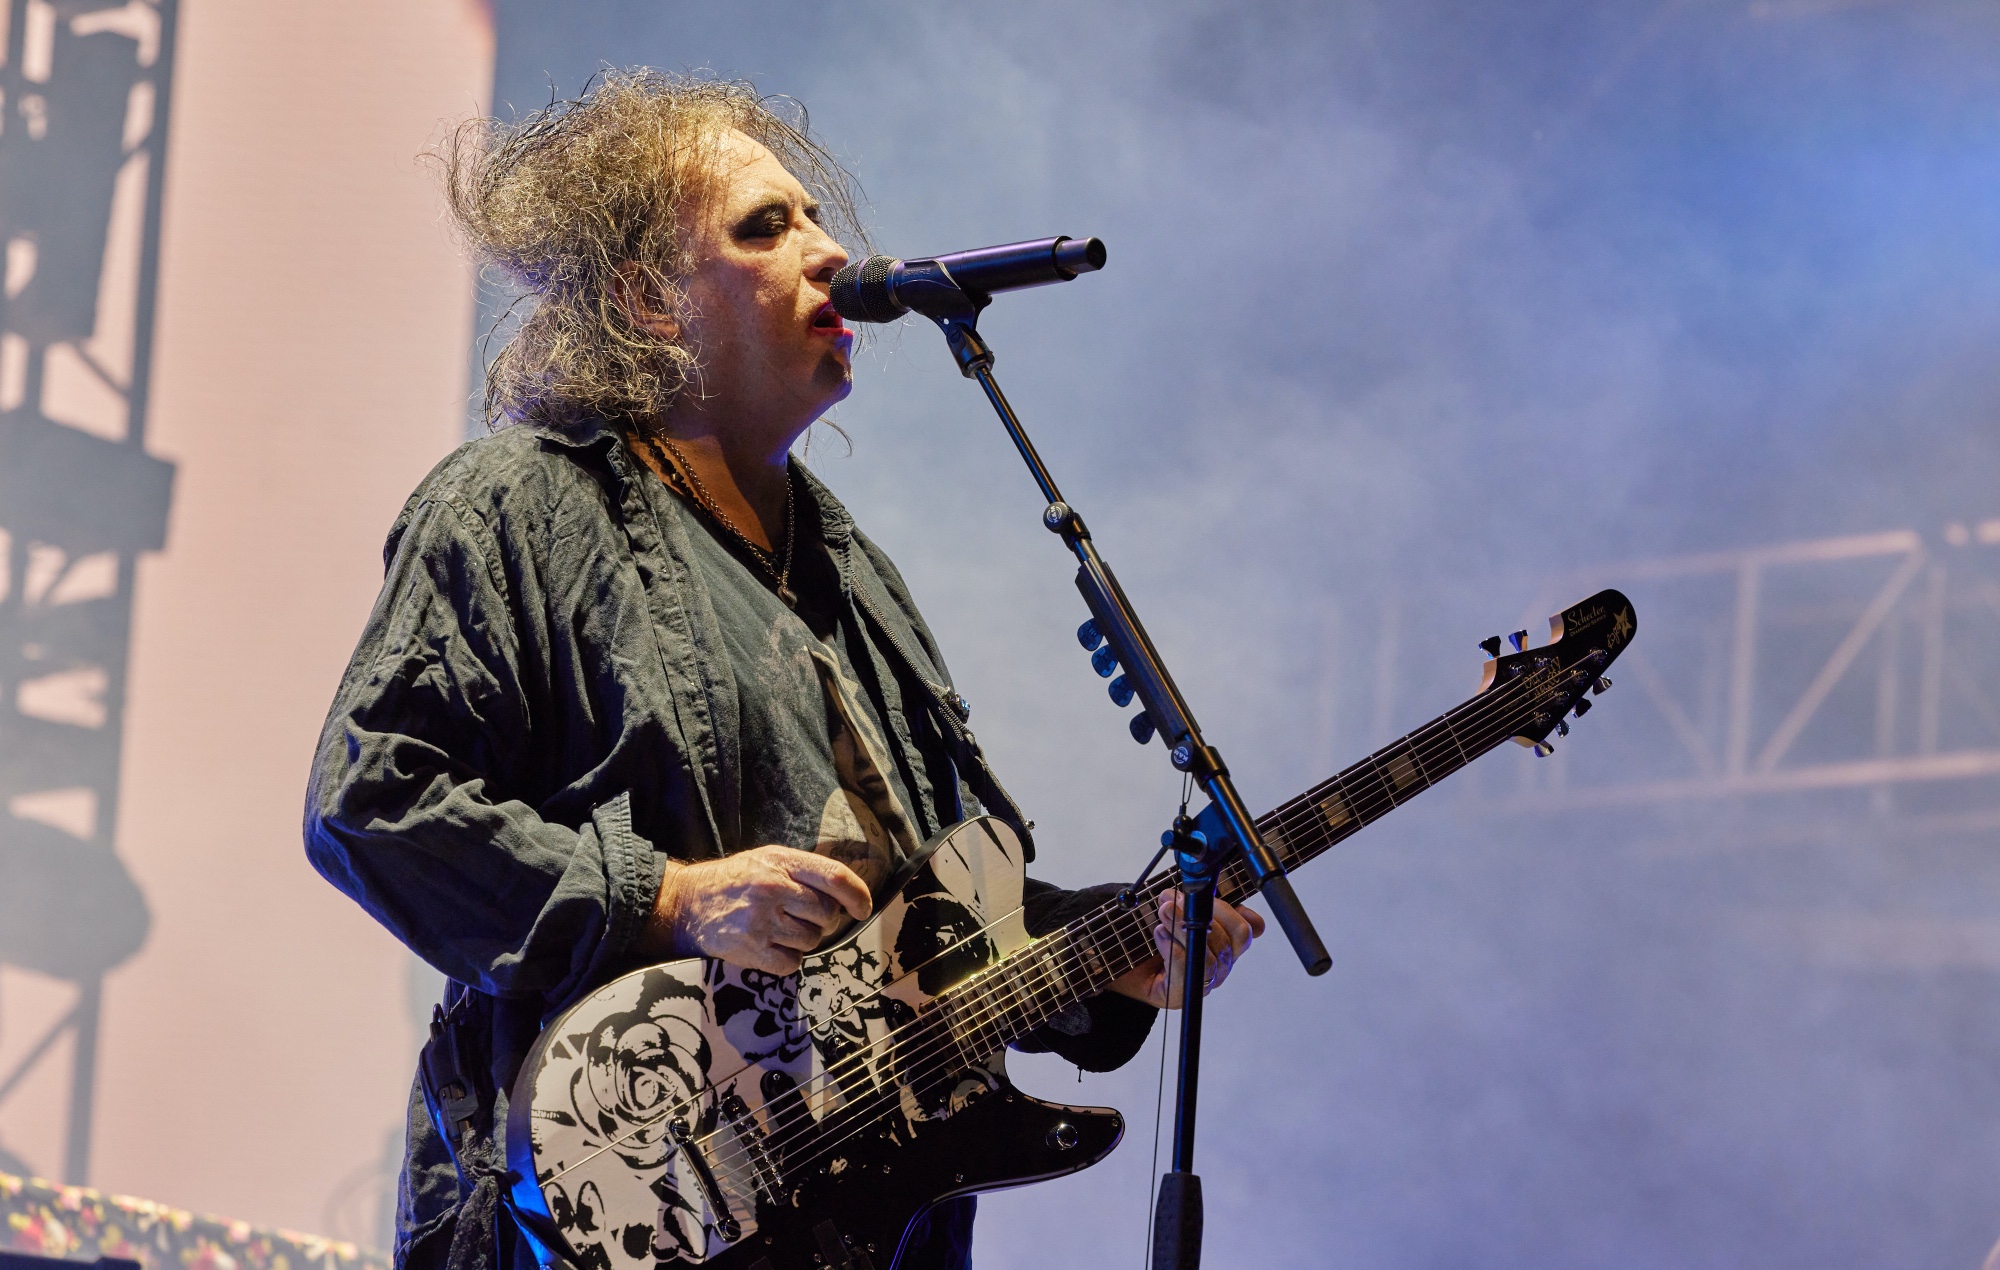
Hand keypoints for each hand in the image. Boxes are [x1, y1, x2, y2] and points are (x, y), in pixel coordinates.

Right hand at [646, 846, 872, 974]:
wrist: (690, 903)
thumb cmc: (738, 880)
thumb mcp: (769, 859)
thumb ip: (805, 871)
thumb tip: (847, 892)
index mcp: (782, 862)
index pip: (835, 877)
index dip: (858, 895)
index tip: (863, 909)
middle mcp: (773, 889)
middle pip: (827, 914)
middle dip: (824, 920)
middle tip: (804, 917)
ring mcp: (762, 921)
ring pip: (812, 940)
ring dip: (805, 939)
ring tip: (782, 929)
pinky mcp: (752, 950)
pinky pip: (793, 963)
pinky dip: (789, 960)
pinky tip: (772, 947)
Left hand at [1109, 891, 1264, 1008]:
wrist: (1123, 961)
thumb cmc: (1154, 933)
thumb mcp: (1177, 908)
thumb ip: (1194, 899)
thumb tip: (1203, 890)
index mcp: (1227, 941)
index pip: (1248, 930)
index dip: (1232, 911)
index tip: (1206, 895)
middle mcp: (1220, 963)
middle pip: (1232, 940)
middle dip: (1203, 913)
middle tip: (1173, 899)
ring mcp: (1203, 981)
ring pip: (1210, 957)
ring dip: (1183, 928)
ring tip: (1162, 913)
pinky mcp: (1181, 995)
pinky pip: (1188, 974)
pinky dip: (1173, 951)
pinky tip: (1161, 935)